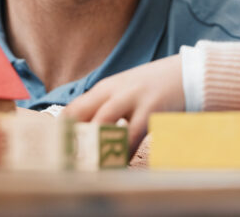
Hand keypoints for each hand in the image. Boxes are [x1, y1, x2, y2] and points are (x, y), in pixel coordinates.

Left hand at [63, 54, 184, 151]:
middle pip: (83, 113)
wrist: (184, 74)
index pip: (74, 108)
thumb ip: (103, 108)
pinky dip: (124, 151)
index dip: (61, 129)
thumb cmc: (149, 87)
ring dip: (94, 144)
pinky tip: (119, 163)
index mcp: (104, 88)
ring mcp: (132, 98)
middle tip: (65, 158)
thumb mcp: (122, 91)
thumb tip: (81, 133)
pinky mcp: (150, 109)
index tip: (55, 148)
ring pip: (105, 123)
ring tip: (87, 164)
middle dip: (71, 136)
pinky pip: (133, 134)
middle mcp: (114, 91)